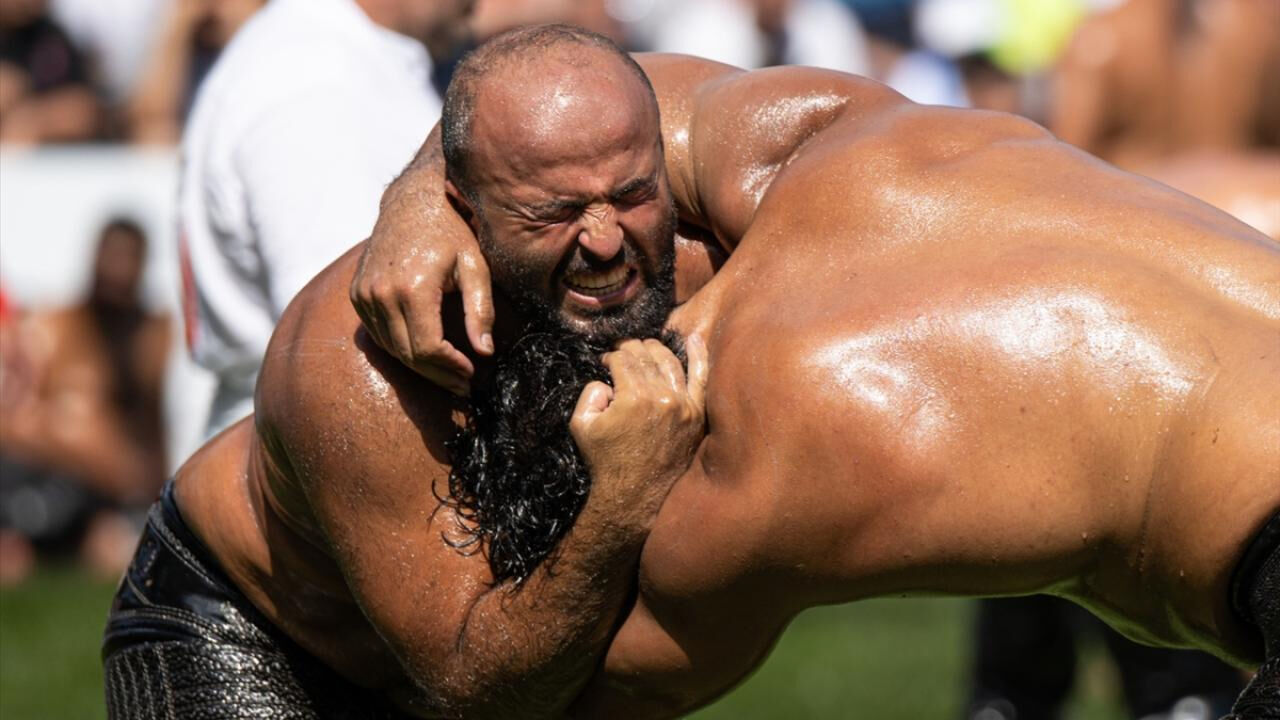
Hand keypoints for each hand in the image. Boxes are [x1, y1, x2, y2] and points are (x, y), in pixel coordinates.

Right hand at [349, 191, 494, 395]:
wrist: (412, 201)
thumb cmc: (451, 231)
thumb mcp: (475, 267)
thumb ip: (481, 310)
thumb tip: (485, 352)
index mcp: (412, 288)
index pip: (428, 348)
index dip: (451, 368)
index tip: (472, 374)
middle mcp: (380, 293)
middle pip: (408, 354)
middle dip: (439, 375)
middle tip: (463, 384)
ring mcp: (363, 294)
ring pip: (392, 349)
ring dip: (420, 367)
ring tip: (449, 373)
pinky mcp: (357, 294)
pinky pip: (379, 335)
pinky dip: (402, 348)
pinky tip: (425, 353)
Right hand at [570, 335, 709, 535]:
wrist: (634, 496)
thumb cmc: (605, 461)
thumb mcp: (581, 425)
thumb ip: (590, 392)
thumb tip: (607, 379)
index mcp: (633, 397)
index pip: (622, 359)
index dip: (611, 356)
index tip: (606, 363)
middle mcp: (662, 397)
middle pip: (646, 356)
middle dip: (631, 350)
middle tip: (623, 355)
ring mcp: (684, 406)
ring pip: (670, 361)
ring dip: (656, 350)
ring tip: (646, 350)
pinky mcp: (697, 415)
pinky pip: (702, 378)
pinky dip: (699, 355)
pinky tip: (695, 338)